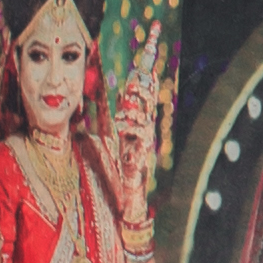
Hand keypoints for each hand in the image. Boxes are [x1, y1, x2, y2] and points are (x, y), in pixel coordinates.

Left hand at [101, 80, 162, 212]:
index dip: (147, 84)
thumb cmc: (117, 165)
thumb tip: (114, 96)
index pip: (145, 99)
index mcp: (138, 124)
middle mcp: (145, 130)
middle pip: (151, 104)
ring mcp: (145, 142)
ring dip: (137, 107)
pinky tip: (122, 125)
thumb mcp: (111, 135)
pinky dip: (133, 127)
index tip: (146, 69)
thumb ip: (112, 116)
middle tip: (135, 80)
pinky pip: (143, 135)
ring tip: (126, 101)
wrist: (124, 194)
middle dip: (145, 90)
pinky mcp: (143, 153)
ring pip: (147, 117)